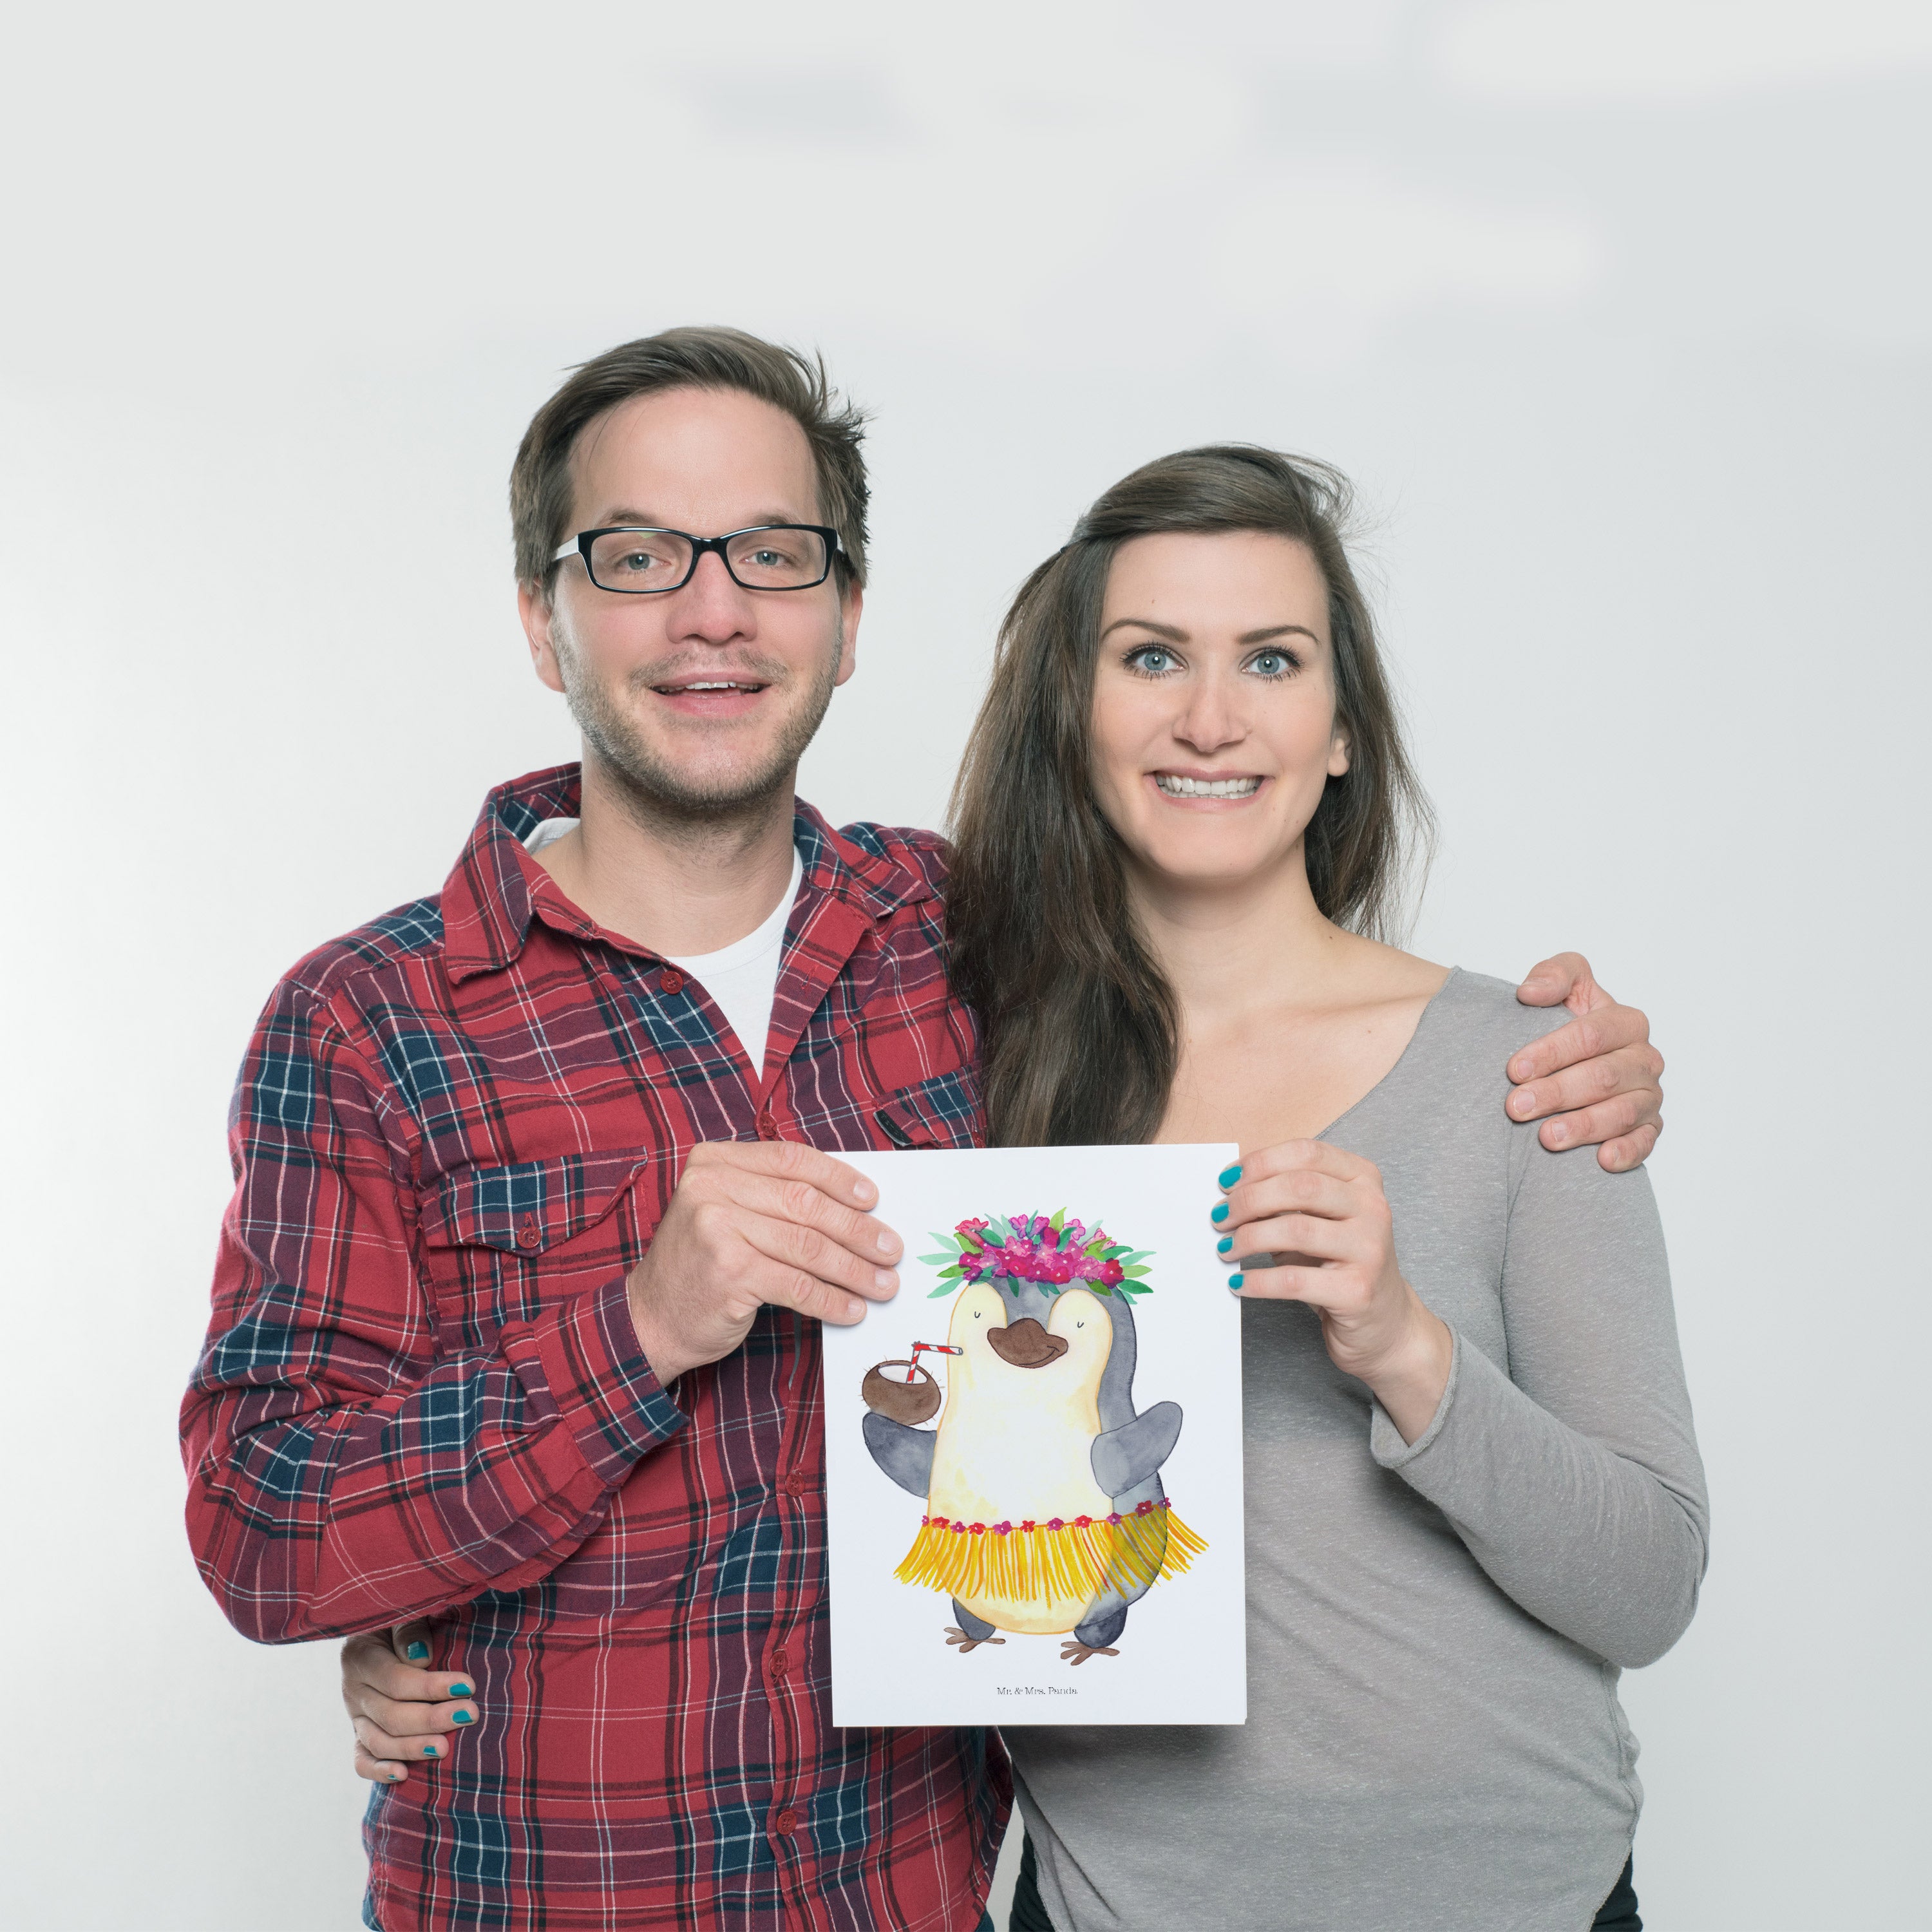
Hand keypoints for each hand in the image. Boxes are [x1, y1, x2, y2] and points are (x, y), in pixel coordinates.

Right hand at [343, 1621, 477, 1785]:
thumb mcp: (401, 1612)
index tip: (469, 1686)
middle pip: (390, 1714)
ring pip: (378, 1741)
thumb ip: (409, 1629)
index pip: (396, 1679)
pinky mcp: (360, 1733)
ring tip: (445, 1749)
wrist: (379, 1628)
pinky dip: (379, 1771)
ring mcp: (354, 1715)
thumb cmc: (400, 1618)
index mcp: (359, 1656)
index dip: (432, 1685)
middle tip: (470, 1715)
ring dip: (412, 1747)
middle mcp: (352, 1689)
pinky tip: (403, 1774)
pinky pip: (361, 1759)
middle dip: (432, 1718)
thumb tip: (421, 1658)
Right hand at [628, 1140, 901, 1383]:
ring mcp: (716, 1228)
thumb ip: (773, 1198)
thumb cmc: (702, 1264)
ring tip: (883, 1284)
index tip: (873, 1199)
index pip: (791, 1160)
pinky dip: (831, 1299)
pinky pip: (797, 1284)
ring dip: (854, 1269)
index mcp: (714, 1162)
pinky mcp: (728, 1271)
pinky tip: (852, 1310)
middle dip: (857, 1229)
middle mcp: (711, 1187)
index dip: (839, 1179)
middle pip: (806, 1203)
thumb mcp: (727, 1212)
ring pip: (808, 1245)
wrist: (651, 1317)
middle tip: (891, 1249)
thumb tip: (856, 1208)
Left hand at [1218, 1142, 1450, 1443]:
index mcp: (1363, 1179)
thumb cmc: (1340, 1263)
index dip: (1259, 1162)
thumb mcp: (1320, 1220)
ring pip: (1296, 1230)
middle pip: (1299, 1186)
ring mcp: (1369, 1249)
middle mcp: (1373, 1208)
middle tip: (1219, 1218)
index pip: (1306, 1152)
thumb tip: (1230, 1192)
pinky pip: (1295, 1280)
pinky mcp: (1358, 1291)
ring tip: (1225, 1249)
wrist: (1385, 1323)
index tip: (1225, 1182)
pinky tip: (1238, 1283)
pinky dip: (1258, 1280)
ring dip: (1249, 1238)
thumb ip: (1286, 1198)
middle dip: (1248, 1199)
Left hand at [1511, 953, 1664, 1172]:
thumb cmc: (1563, 1022)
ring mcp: (1648, 1096)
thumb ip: (1553, 975)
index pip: (1591, 1035)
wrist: (1570, 1062)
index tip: (1514, 1068)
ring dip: (1583, 1126)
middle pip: (1603, 1076)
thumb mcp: (1561, 988)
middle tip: (1516, 1107)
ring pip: (1622, 1112)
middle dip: (1557, 1092)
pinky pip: (1645, 1142)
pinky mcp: (1648, 1128)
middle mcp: (1644, 1059)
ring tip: (1546, 1137)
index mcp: (1626, 1022)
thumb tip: (1531, 992)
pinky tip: (1601, 1160)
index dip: (1552, 1051)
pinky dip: (1626, 1152)